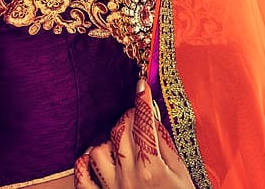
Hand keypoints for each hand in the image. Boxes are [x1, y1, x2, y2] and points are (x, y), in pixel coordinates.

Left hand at [74, 80, 194, 188]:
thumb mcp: (182, 173)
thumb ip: (165, 145)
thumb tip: (153, 117)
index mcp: (152, 167)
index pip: (144, 124)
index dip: (142, 101)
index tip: (140, 85)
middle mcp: (129, 175)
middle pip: (119, 131)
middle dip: (128, 118)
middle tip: (136, 118)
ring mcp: (111, 187)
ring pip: (98, 149)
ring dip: (107, 141)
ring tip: (120, 144)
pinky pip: (83, 175)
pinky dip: (86, 163)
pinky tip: (95, 158)